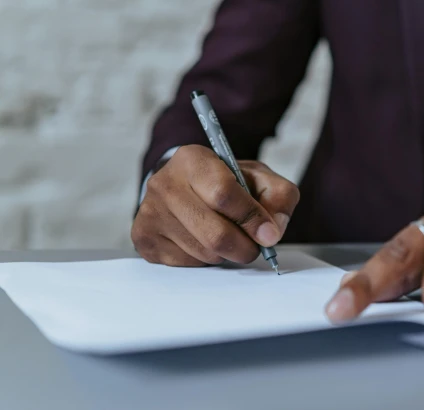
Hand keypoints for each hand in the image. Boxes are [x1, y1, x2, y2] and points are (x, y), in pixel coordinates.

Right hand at [132, 145, 299, 265]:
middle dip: (245, 247)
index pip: (224, 194)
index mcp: (193, 160)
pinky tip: (205, 241)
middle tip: (255, 247)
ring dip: (227, 254)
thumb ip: (278, 197)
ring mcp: (149, 212)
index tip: (269, 234)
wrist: (186, 186)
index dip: (252, 219)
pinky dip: (206, 260)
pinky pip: (187, 264)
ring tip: (229, 237)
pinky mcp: (144, 238)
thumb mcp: (259, 178)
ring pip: (203, 253)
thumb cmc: (227, 182)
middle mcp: (164, 183)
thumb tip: (271, 233)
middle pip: (214, 233)